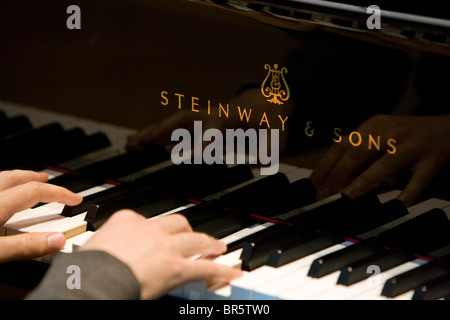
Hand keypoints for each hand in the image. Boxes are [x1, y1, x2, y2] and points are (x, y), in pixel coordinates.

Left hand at [0, 170, 82, 263]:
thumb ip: (27, 246)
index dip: (59, 194)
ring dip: (15, 180)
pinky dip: (1, 189)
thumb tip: (60, 240)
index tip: (75, 200)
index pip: (35, 191)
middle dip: (34, 178)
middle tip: (47, 180)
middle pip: (14, 179)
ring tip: (24, 182)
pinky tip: (1, 199)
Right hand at [80, 210, 242, 299]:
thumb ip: (104, 246)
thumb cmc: (84, 270)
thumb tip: (98, 254)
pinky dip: (219, 270)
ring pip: (195, 240)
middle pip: (176, 224)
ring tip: (218, 247)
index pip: (147, 220)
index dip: (156, 230)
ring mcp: (165, 247)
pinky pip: (204, 268)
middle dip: (188, 230)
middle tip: (195, 237)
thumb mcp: (91, 249)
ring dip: (209, 244)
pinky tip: (229, 273)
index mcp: (126, 221)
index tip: (159, 234)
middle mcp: (149, 230)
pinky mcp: (176, 268)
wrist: (92, 281)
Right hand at [126, 88, 293, 153]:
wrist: (273, 98)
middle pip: (182, 122)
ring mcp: (205, 117)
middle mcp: (213, 115)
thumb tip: (260, 162)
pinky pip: (178, 127)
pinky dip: (160, 134)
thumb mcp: (279, 133)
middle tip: (139, 144)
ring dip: (153, 133)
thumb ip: (269, 148)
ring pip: (174, 123)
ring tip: (130, 144)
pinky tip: (145, 142)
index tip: (189, 157)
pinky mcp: (203, 121)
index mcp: (231, 117)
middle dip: (161, 133)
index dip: (202, 143)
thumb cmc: (273, 115)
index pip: (212, 130)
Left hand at [310, 114, 449, 206]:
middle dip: (338, 175)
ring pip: (386, 163)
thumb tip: (335, 182)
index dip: (325, 164)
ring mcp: (413, 144)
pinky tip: (398, 206)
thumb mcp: (382, 137)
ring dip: (365, 181)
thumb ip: (361, 155)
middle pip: (359, 152)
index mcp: (373, 126)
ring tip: (348, 196)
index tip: (313, 184)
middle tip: (324, 195)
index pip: (342, 144)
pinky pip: (420, 178)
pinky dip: (408, 192)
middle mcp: (390, 131)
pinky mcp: (433, 157)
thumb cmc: (410, 136)